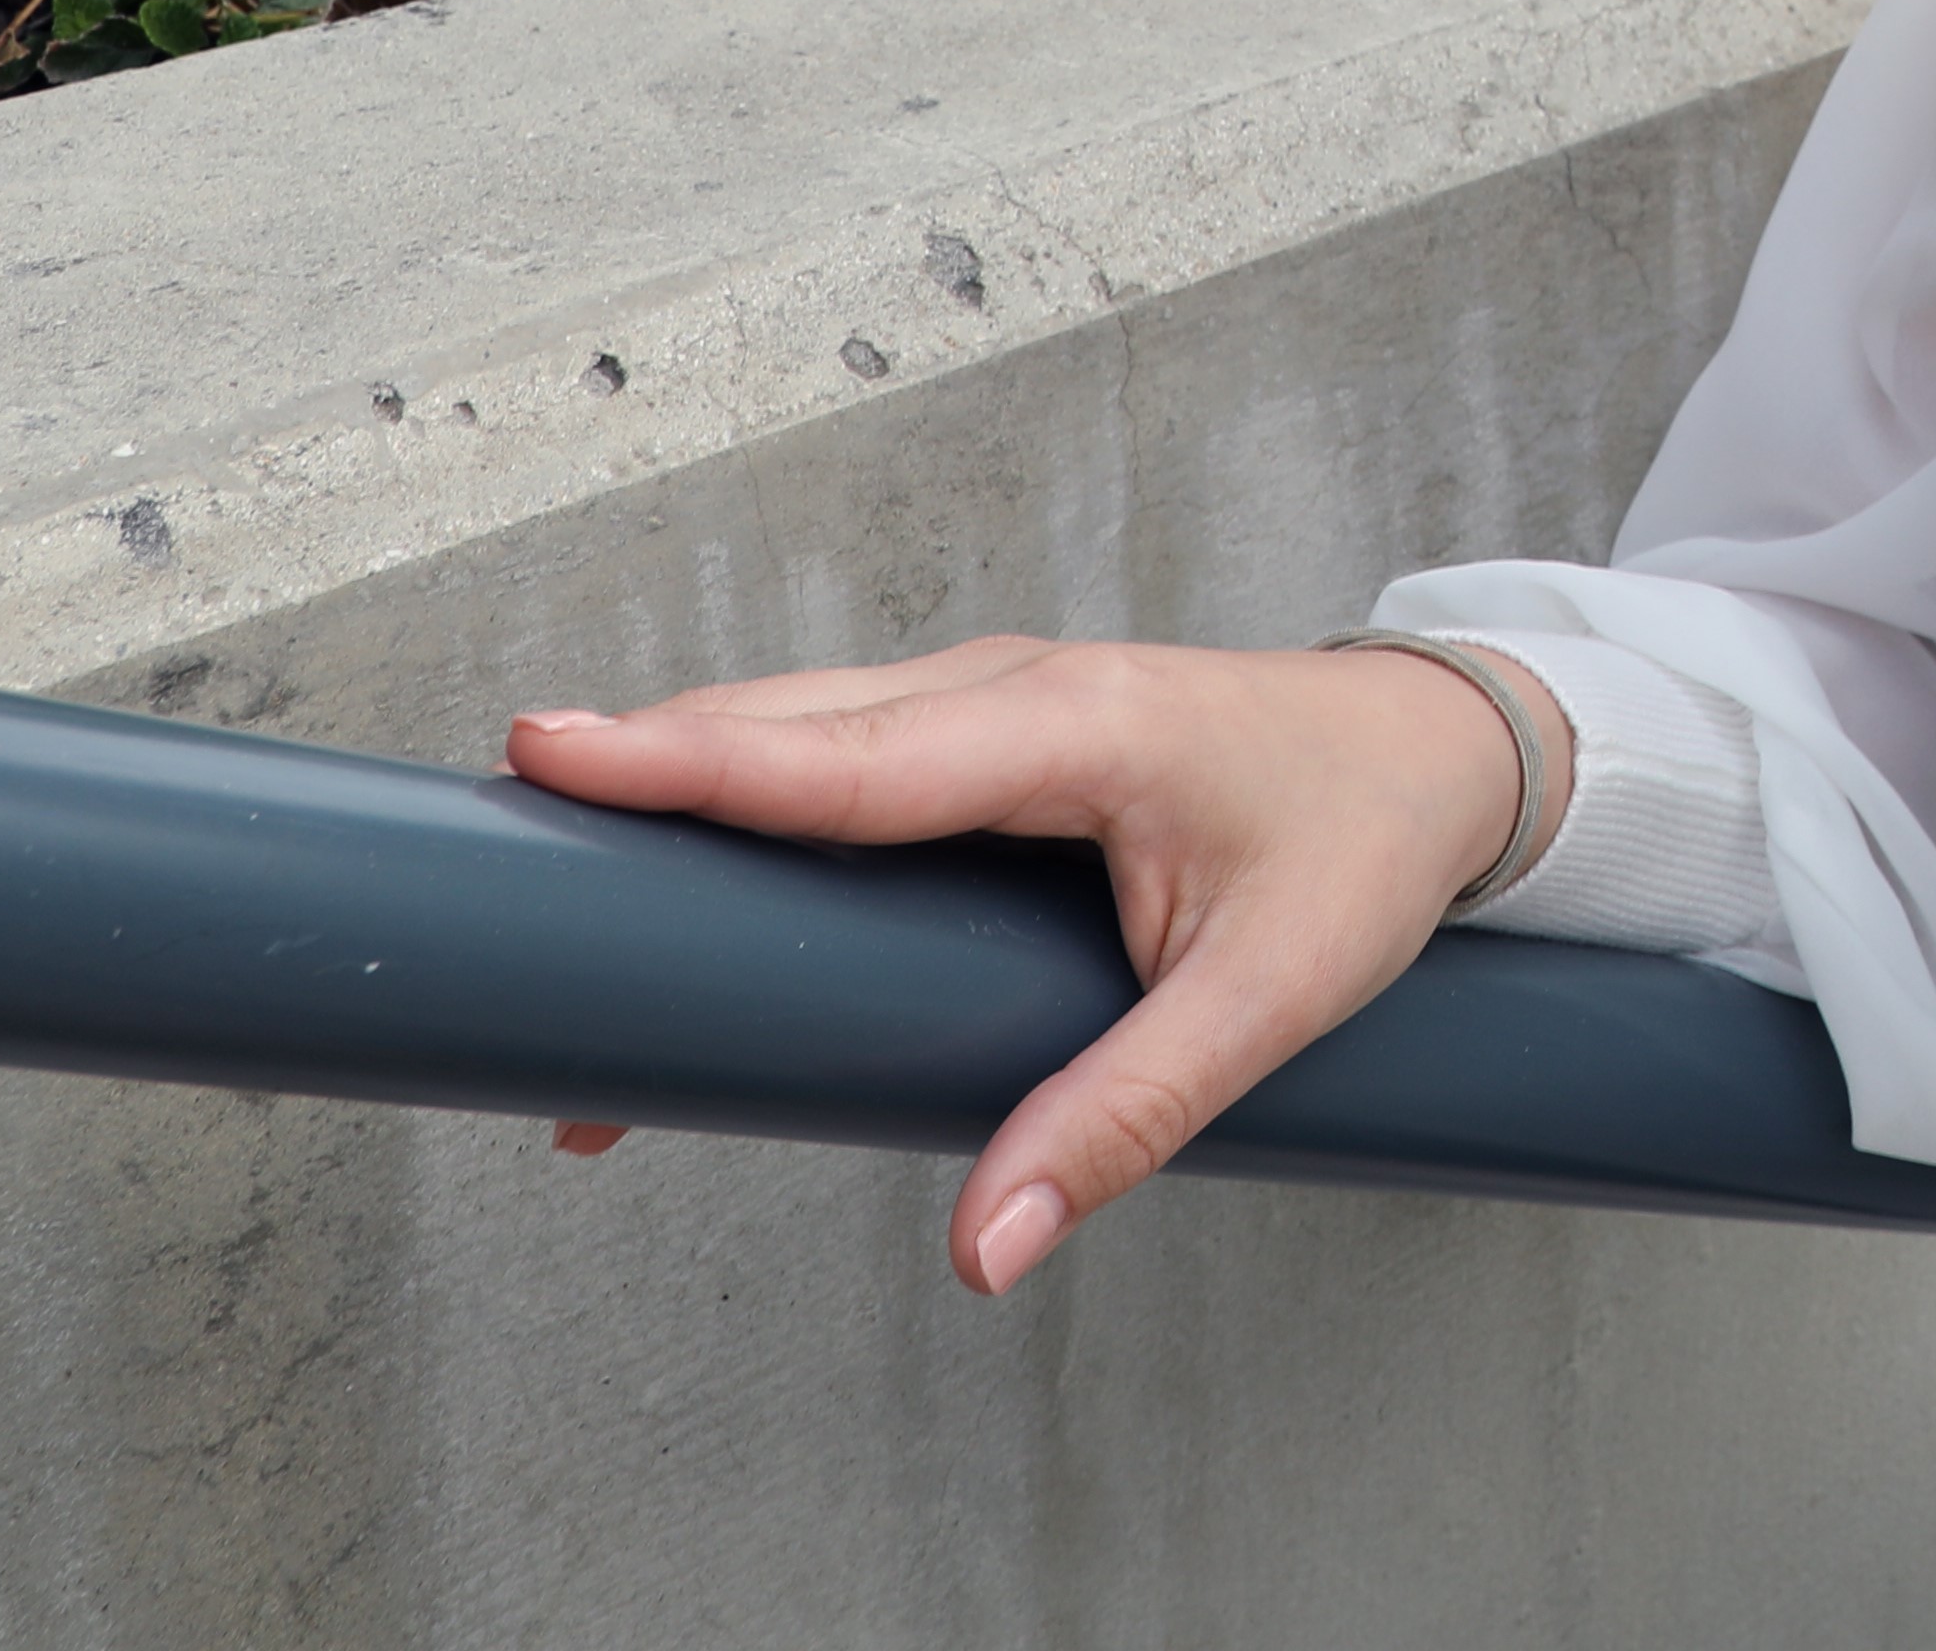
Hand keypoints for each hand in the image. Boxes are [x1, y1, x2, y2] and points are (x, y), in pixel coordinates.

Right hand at [501, 633, 1548, 1292]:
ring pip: (800, 731)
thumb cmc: (1363, 846)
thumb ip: (1125, 1119)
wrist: (1440, 749)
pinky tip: (672, 873)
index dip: (698, 760)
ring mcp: (991, 699)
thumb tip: (987, 1246)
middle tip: (494, 841)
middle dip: (644, 783)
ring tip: (547, 884)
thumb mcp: (1271, 997)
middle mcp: (1011, 690)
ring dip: (681, 793)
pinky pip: (837, 754)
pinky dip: (745, 798)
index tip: (555, 753)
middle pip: (789, 730)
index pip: (849, 754)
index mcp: (1071, 727)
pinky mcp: (983, 733)